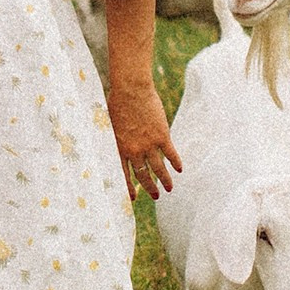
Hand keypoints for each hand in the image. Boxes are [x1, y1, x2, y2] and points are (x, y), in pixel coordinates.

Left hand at [107, 79, 180, 198]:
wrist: (131, 90)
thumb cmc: (117, 102)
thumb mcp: (110, 124)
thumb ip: (115, 138)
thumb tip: (114, 144)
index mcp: (120, 148)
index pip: (123, 174)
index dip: (128, 188)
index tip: (133, 198)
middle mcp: (135, 150)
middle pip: (143, 175)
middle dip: (150, 188)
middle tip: (156, 196)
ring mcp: (149, 144)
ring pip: (159, 168)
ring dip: (165, 181)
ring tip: (169, 189)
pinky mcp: (162, 136)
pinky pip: (171, 154)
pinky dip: (176, 163)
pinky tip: (180, 170)